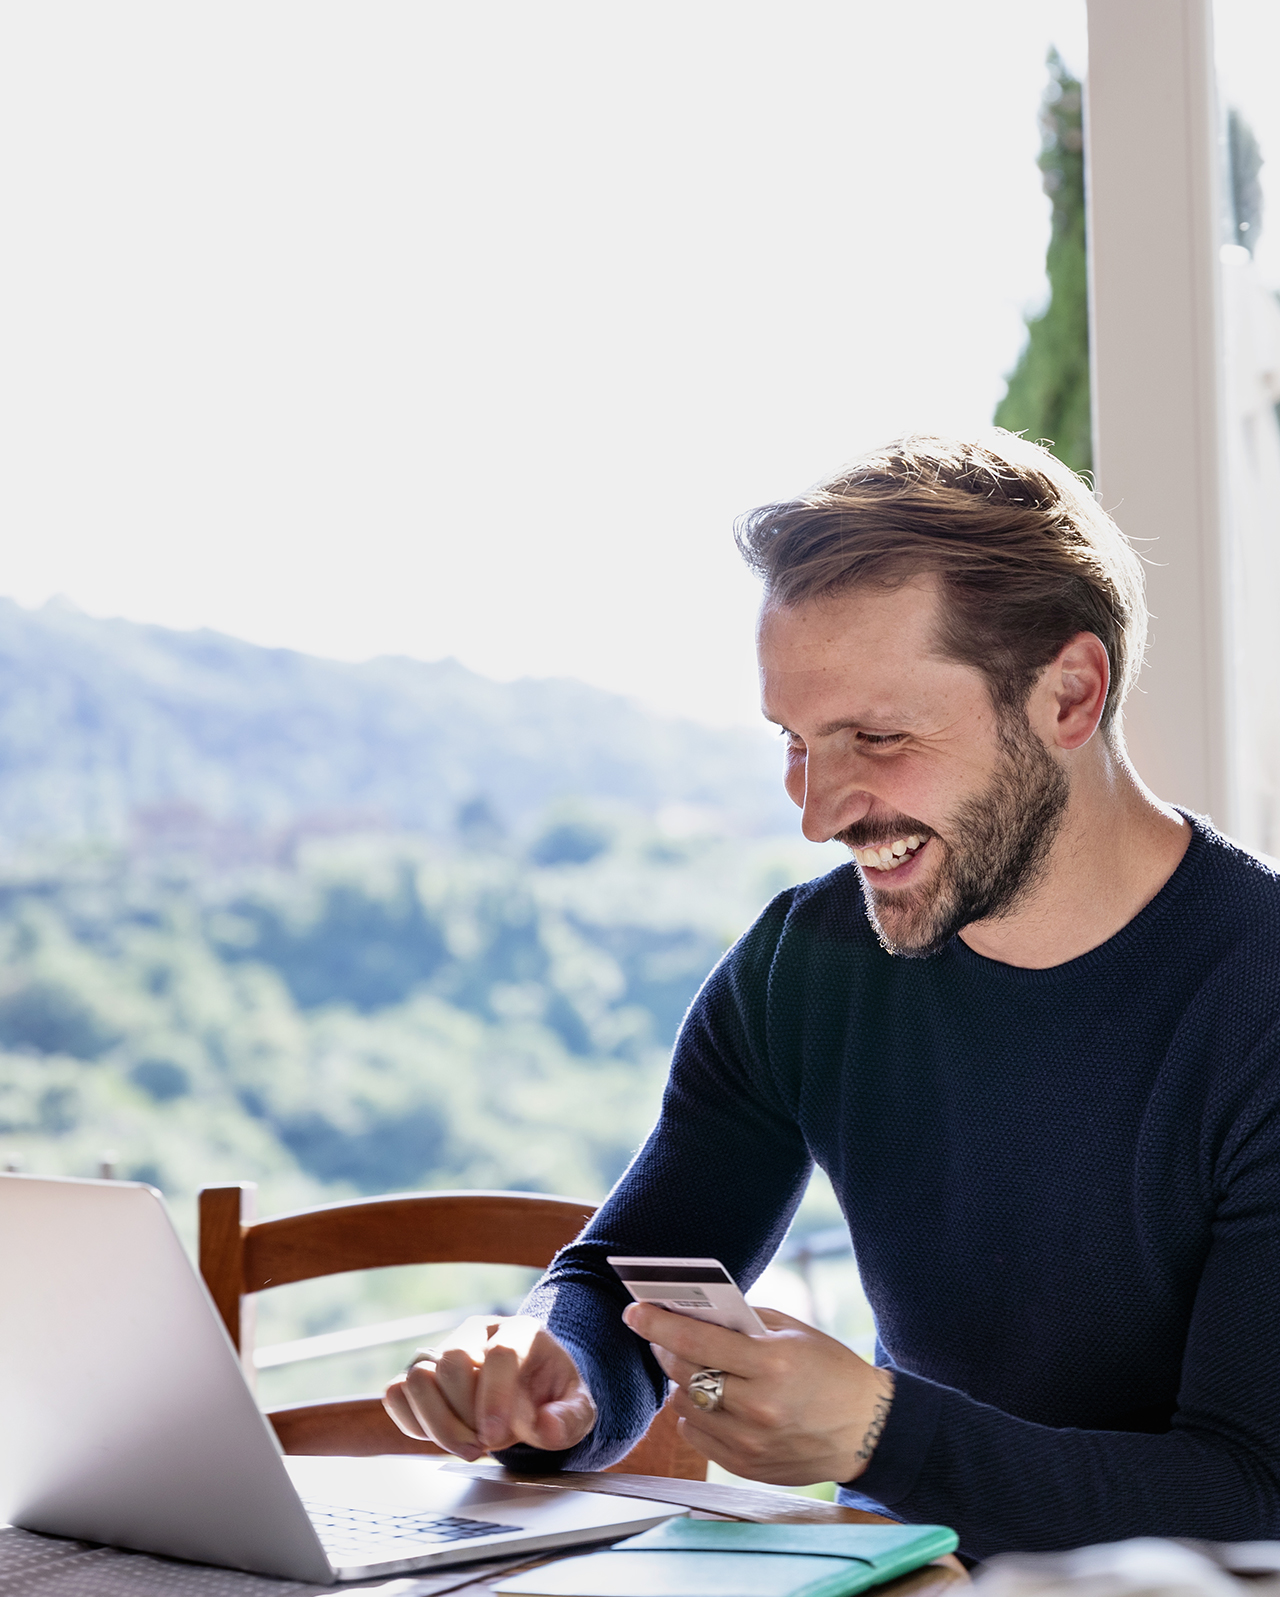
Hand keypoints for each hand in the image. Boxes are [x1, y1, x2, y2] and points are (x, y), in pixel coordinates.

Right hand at [382, 1314, 596, 1460]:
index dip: (494, 1399)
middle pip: (452, 1362)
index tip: (495, 1440)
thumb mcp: (578, 1409)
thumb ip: (570, 1419)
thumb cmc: (553, 1397)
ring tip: (465, 1445)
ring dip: (437, 1422)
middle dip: (465, 1415)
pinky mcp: (422, 1374)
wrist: (532, 1390)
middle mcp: (478, 1333)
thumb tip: (546, 1428)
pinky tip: (443, 1436)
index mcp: (521, 1332)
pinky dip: (413, 1422)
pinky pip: (395, 1393)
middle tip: (484, 1447)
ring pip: (417, 1376)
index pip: (499, 1354)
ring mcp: (445, 1350)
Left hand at [623, 1301, 892, 1485]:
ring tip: (693, 1368)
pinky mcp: (746, 1467)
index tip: (634, 1312)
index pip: (696, 1341)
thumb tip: (693, 1312)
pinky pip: (696, 1436)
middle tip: (660, 1334)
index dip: (658, 1324)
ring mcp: (750, 1443)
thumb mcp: (792, 1332)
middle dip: (664, 1349)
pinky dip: (694, 1414)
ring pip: (684, 1406)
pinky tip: (711, 1400)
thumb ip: (743, 1323)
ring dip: (680, 1383)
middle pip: (683, 1374)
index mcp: (771, 1364)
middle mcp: (757, 1408)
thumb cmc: (830, 1370)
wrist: (867, 1430)